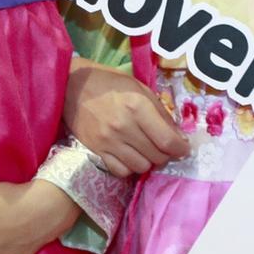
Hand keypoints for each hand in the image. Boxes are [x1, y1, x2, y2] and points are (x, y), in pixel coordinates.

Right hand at [64, 62, 186, 175]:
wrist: (71, 85)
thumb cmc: (108, 83)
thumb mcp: (140, 88)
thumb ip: (160, 112)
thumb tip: (177, 137)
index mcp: (138, 106)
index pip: (167, 140)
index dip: (180, 149)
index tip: (183, 148)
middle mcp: (124, 126)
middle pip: (156, 156)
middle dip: (165, 154)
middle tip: (162, 146)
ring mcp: (108, 141)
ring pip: (140, 167)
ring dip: (147, 161)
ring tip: (145, 150)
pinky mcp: (96, 150)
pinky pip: (120, 171)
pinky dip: (129, 167)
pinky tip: (129, 156)